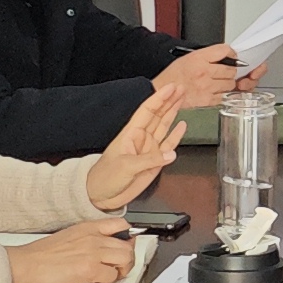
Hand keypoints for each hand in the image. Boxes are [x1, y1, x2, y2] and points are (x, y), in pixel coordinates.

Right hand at [5, 220, 139, 282]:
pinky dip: (109, 281)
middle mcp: (93, 237)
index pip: (120, 224)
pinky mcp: (90, 269)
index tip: (127, 245)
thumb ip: (87, 239)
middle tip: (120, 266)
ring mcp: (93, 252)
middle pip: (127, 245)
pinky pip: (113, 276)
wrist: (26, 265)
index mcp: (87, 227)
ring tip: (112, 274)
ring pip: (126, 258)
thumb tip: (103, 249)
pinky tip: (98, 281)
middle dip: (127, 258)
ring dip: (122, 269)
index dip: (127, 237)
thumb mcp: (68, 237)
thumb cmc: (41, 255)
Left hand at [85, 81, 188, 208]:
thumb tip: (170, 154)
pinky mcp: (154, 162)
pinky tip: (182, 126)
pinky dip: (176, 136)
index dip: (159, 98)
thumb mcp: (125, 167)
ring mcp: (148, 150)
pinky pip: (168, 145)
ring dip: (173, 113)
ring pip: (164, 127)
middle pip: (158, 115)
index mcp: (131, 134)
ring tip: (183, 99)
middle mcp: (141, 139)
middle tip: (182, 88)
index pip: (147, 111)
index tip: (171, 87)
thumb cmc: (104, 178)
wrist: (100, 195)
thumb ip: (149, 160)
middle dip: (169, 100)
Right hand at [154, 47, 246, 116]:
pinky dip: (222, 94)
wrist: (161, 90)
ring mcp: (206, 87)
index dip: (231, 53)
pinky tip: (215, 91)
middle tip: (225, 71)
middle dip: (230, 70)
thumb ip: (208, 55)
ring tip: (219, 81)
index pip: (224, 51)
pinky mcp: (206, 100)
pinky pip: (224, 96)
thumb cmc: (173, 74)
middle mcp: (204, 72)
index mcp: (199, 58)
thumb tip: (225, 55)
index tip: (231, 56)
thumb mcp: (189, 57)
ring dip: (227, 83)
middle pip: (231, 69)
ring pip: (230, 84)